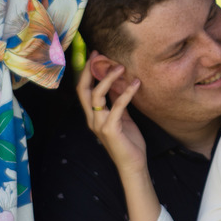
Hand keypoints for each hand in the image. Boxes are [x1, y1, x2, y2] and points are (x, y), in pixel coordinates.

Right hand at [77, 54, 146, 174]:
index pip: (83, 91)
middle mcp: (92, 119)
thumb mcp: (123, 118)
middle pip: (83, 90)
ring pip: (97, 95)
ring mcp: (99, 124)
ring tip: (122, 67)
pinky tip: (136, 84)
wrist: (133, 165)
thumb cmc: (129, 142)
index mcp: (93, 116)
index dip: (86, 72)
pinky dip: (127, 93)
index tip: (95, 55)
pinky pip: (117, 106)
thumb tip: (118, 84)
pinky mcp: (110, 129)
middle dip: (89, 71)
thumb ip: (118, 103)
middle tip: (100, 55)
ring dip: (109, 78)